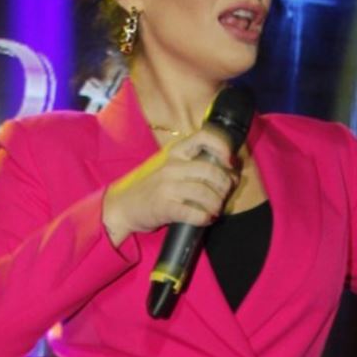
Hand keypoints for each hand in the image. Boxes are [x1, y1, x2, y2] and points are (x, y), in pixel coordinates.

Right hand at [102, 129, 236, 245]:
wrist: (124, 207)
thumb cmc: (156, 188)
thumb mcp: (174, 168)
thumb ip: (198, 165)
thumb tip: (233, 172)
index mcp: (176, 153)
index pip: (204, 137)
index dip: (222, 147)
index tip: (231, 162)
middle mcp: (172, 166)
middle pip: (211, 170)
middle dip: (225, 185)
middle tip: (224, 195)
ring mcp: (166, 186)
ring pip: (205, 193)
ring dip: (217, 204)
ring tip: (215, 209)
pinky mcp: (163, 207)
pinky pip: (193, 212)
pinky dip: (205, 217)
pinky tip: (206, 219)